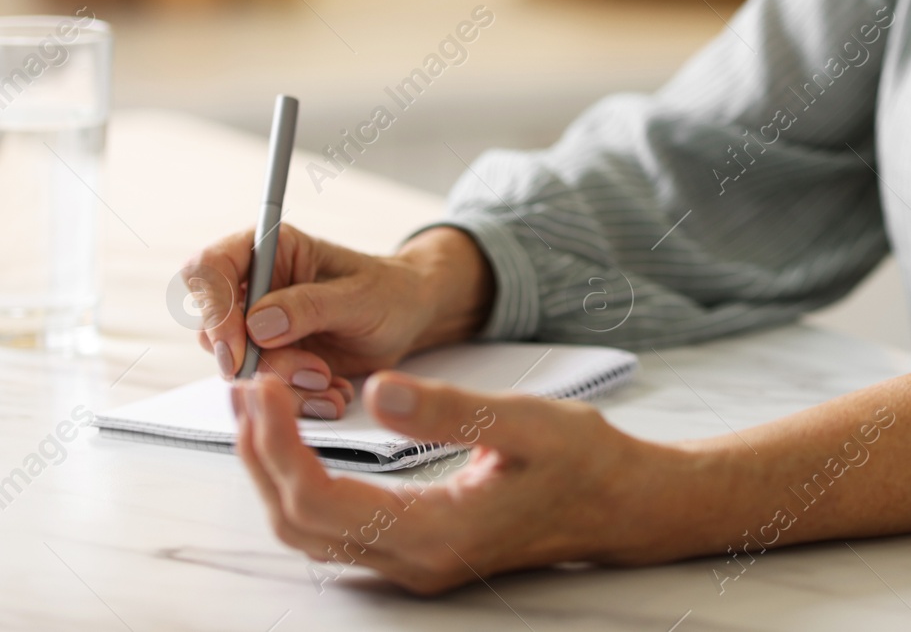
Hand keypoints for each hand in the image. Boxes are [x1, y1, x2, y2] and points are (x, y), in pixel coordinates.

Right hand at [183, 225, 492, 417]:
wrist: (410, 317)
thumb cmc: (390, 292)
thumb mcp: (360, 296)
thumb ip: (309, 306)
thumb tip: (256, 324)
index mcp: (271, 251)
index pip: (209, 268)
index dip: (212, 308)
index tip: (238, 348)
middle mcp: (256, 289)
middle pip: (214, 329)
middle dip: (258, 361)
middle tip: (311, 371)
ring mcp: (260, 329)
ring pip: (237, 367)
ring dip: (283, 383)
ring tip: (329, 379)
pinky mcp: (273, 361)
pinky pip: (265, 390)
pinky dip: (297, 400)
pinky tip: (333, 392)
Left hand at [231, 372, 661, 594]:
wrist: (623, 504)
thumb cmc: (585, 462)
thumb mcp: (525, 421)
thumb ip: (448, 410)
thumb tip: (376, 391)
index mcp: (433, 532)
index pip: (319, 499)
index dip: (278, 443)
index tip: (266, 387)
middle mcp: (413, 562)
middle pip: (298, 524)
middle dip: (259, 457)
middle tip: (246, 390)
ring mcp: (413, 565)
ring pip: (310, 533)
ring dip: (274, 473)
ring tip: (260, 411)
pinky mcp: (418, 552)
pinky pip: (336, 530)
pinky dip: (303, 486)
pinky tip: (302, 444)